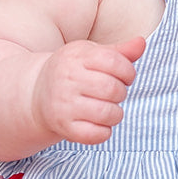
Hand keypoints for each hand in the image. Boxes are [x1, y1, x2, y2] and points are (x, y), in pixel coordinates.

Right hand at [32, 37, 146, 144]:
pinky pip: (96, 135)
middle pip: (112, 89)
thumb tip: (141, 43)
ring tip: (108, 108)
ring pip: (108, 113)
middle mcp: (67, 80)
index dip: (128, 71)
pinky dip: (104, 131)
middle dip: (121, 92)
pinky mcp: (63, 127)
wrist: (36, 93)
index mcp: (76, 57)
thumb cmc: (72, 70)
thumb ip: (119, 51)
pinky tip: (99, 123)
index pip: (114, 62)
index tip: (125, 76)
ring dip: (116, 113)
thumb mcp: (91, 54)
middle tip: (114, 93)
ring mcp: (64, 105)